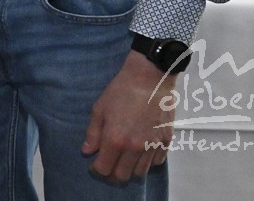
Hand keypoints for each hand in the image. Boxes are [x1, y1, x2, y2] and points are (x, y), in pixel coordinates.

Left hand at [82, 51, 176, 180]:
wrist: (150, 77)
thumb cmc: (122, 90)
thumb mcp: (100, 108)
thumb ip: (93, 133)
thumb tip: (87, 151)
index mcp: (115, 140)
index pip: (104, 169)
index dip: (97, 169)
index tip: (95, 163)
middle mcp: (135, 148)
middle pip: (123, 176)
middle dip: (113, 172)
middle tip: (110, 161)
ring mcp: (152, 146)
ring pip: (140, 172)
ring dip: (131, 168)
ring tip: (125, 156)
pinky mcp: (166, 141)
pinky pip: (157, 162)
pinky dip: (148, 161)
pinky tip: (141, 150)